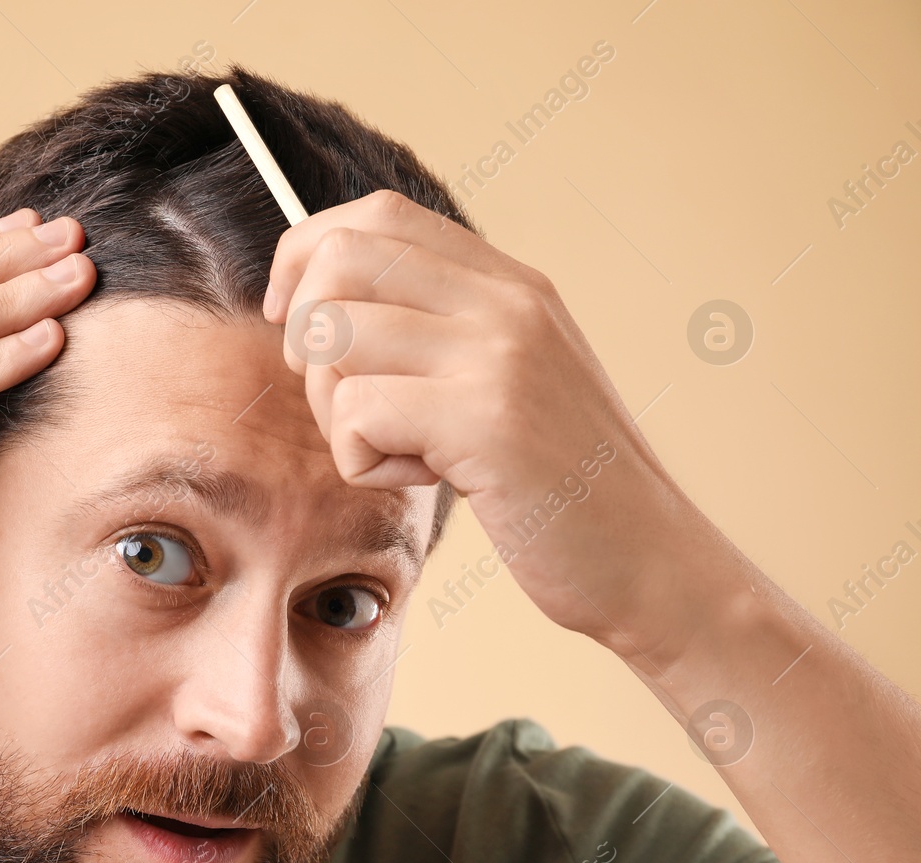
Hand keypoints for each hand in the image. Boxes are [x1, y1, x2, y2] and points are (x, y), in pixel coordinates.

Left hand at [263, 190, 700, 653]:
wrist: (652, 563)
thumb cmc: (564, 489)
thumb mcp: (509, 382)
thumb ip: (440, 332)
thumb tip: (321, 303)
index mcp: (510, 284)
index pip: (377, 216)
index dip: (306, 258)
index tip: (292, 321)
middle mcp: (507, 300)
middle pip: (339, 259)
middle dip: (303, 334)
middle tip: (337, 401)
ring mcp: (499, 353)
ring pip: (333, 335)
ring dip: (329, 407)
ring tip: (389, 449)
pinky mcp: (484, 419)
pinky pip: (354, 412)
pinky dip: (361, 463)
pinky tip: (422, 480)